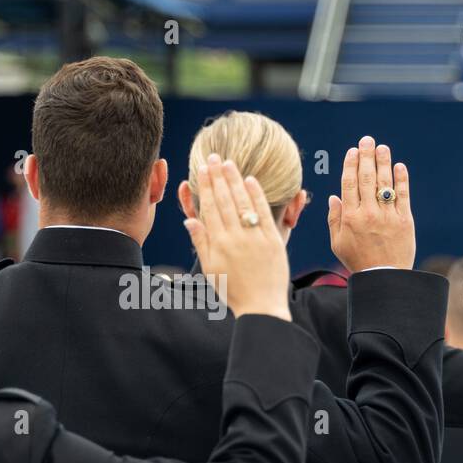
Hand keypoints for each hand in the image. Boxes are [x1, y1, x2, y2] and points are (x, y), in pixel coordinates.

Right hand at [184, 154, 291, 320]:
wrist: (261, 306)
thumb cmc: (233, 290)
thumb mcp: (211, 269)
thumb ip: (201, 242)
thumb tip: (190, 220)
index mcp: (218, 244)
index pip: (209, 208)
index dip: (206, 186)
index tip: (203, 169)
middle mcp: (234, 237)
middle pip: (224, 201)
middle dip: (218, 177)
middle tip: (213, 157)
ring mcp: (254, 238)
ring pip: (242, 203)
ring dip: (234, 181)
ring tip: (228, 163)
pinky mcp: (272, 240)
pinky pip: (263, 213)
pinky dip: (256, 196)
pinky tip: (250, 180)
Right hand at [328, 135, 414, 270]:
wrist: (384, 278)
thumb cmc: (358, 260)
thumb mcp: (337, 243)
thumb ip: (334, 218)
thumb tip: (333, 196)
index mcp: (350, 217)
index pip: (349, 183)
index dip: (351, 164)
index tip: (353, 151)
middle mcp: (368, 213)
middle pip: (366, 178)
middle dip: (366, 156)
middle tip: (367, 140)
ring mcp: (387, 215)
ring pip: (384, 183)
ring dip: (383, 162)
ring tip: (382, 148)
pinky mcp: (404, 220)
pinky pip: (403, 195)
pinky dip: (401, 179)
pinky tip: (399, 166)